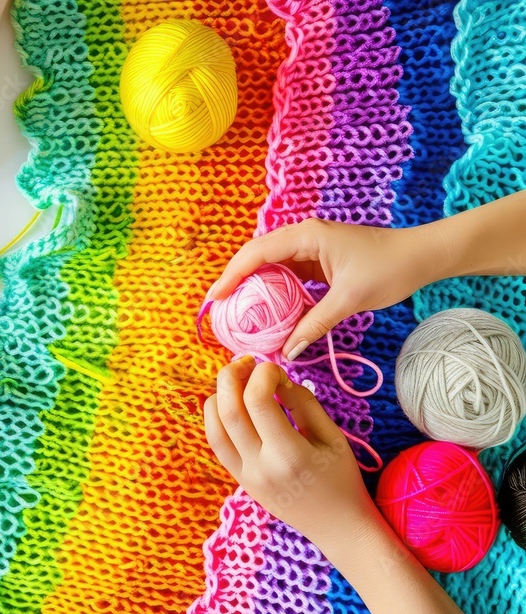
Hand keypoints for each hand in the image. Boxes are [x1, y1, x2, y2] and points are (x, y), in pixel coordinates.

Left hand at [203, 356, 378, 550]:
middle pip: (227, 410)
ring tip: (236, 380)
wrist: (336, 526)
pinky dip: (216, 416)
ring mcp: (244, 476)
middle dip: (231, 376)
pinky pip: (216, 442)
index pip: (257, 401)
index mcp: (288, 455)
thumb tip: (275, 378)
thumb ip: (303, 402)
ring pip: (213, 426)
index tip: (276, 370)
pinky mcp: (237, 480)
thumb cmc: (342, 478)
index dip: (261, 374)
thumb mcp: (332, 436)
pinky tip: (230, 402)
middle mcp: (259, 466)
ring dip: (218, 395)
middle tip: (246, 362)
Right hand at [207, 219, 429, 359]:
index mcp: (306, 236)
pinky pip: (288, 273)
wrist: (424, 255)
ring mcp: (311, 247)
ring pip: (271, 265)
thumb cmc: (390, 269)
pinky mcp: (319, 259)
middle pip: (257, 256)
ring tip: (237, 310)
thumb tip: (287, 352)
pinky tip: (268, 309)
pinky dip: (275, 290)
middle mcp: (303, 236)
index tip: (215, 299)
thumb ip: (314, 324)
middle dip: (236, 280)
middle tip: (219, 308)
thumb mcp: (349, 300)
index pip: (256, 254)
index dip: (231, 276)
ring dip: (254, 286)